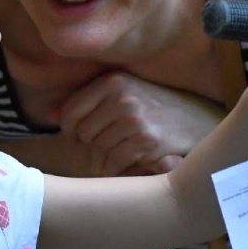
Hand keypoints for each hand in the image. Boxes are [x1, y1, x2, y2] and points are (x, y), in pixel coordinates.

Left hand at [59, 72, 225, 175]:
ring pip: (99, 150)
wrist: (199, 121)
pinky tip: (132, 160)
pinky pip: (115, 162)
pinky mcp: (147, 141)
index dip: (72, 129)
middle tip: (111, 143)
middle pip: (83, 134)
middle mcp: (123, 97)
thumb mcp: (123, 93)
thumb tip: (48, 115)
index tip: (86, 134)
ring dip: (107, 157)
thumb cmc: (156, 108)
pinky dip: (119, 168)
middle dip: (93, 144)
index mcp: (113, 81)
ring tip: (124, 150)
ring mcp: (136, 119)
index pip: (71, 113)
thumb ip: (85, 102)